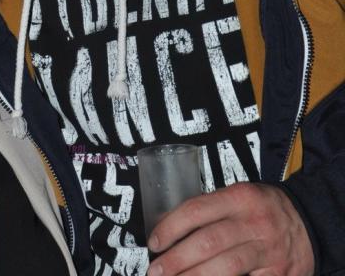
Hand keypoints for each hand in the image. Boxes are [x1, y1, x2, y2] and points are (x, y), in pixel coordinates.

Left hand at [146, 182, 313, 275]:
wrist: (310, 221)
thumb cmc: (263, 208)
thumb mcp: (238, 196)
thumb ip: (210, 209)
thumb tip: (168, 226)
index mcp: (239, 197)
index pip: (197, 210)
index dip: (171, 227)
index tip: (154, 241)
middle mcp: (254, 222)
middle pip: (208, 242)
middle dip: (177, 259)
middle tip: (156, 270)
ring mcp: (268, 250)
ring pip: (226, 267)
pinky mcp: (279, 274)